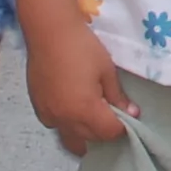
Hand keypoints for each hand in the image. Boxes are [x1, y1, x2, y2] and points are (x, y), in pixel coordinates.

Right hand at [23, 19, 136, 153]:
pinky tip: (72, 108)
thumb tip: (132, 113)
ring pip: (71, 136)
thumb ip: (117, 96)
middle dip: (104, 131)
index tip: (127, 115)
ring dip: (85, 132)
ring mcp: (49, 115)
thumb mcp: (106, 70)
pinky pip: (56, 125)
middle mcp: (65, 119)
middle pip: (91, 138)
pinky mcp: (38, 107)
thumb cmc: (82, 47)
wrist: (49, 32)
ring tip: (92, 116)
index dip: (122, 127)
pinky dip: (67, 123)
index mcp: (85, 110)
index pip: (109, 133)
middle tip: (112, 113)